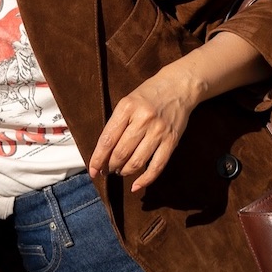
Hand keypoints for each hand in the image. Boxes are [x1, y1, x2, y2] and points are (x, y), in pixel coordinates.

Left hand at [89, 67, 198, 192]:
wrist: (179, 86)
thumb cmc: (148, 95)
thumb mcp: (127, 102)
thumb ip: (116, 124)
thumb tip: (104, 153)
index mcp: (127, 107)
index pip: (107, 139)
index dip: (97, 159)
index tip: (93, 170)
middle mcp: (143, 119)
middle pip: (121, 153)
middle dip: (110, 166)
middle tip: (107, 170)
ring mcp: (158, 131)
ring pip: (136, 162)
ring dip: (125, 171)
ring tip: (121, 171)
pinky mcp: (172, 140)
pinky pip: (157, 166)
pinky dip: (145, 179)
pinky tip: (136, 185)